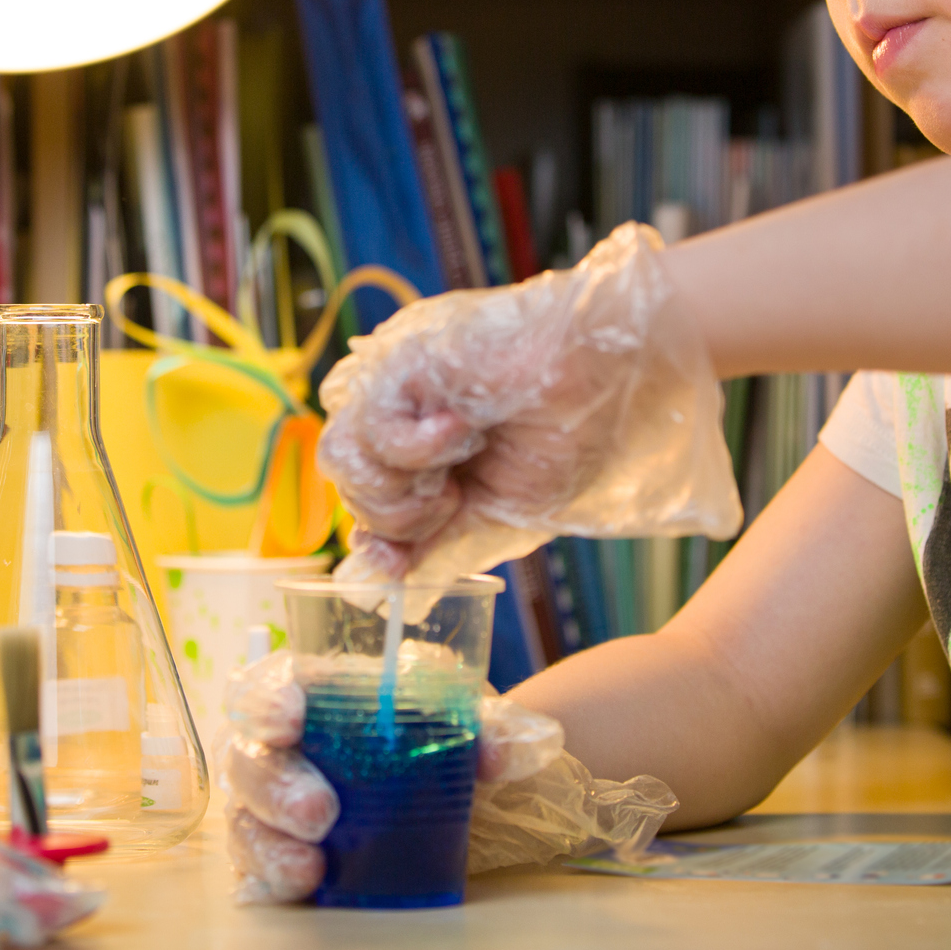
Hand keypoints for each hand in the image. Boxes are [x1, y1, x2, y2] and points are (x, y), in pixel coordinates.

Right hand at [220, 652, 659, 903]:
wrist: (447, 794)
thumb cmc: (436, 736)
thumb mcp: (471, 724)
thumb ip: (498, 730)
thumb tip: (531, 744)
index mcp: (315, 693)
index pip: (272, 684)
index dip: (268, 698)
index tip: (288, 718)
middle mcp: (280, 747)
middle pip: (247, 756)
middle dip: (274, 783)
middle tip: (320, 810)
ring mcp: (270, 805)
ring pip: (243, 817)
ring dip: (269, 842)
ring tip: (311, 866)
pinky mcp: (273, 854)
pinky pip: (253, 869)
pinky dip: (271, 878)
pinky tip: (302, 885)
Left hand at [316, 223, 741, 584]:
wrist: (608, 379)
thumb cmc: (568, 436)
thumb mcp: (497, 519)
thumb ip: (435, 551)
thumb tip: (375, 587)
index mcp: (419, 446)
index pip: (360, 495)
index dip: (377, 532)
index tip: (401, 557)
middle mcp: (397, 412)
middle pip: (346, 483)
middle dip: (400, 516)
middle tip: (457, 497)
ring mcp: (394, 385)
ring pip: (342, 459)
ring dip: (404, 489)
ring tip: (458, 469)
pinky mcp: (400, 362)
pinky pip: (371, 428)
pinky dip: (419, 448)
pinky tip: (464, 429)